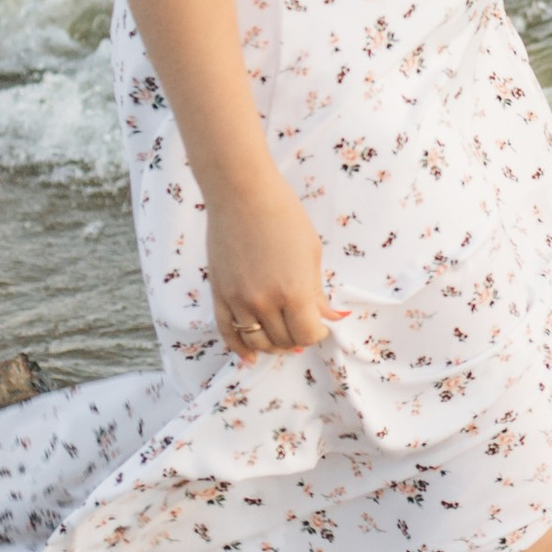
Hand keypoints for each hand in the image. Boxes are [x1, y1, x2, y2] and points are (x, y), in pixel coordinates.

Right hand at [204, 168, 344, 356]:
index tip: (319, 323)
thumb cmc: (284, 217)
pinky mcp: (218, 294)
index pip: (307, 334)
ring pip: (255, 342)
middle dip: (297, 338)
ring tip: (281, 337)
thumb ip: (317, 292)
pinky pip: (227, 332)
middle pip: (283, 340)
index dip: (317, 333)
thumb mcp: (312, 254)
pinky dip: (239, 348)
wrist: (243, 194)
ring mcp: (238, 300)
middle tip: (301, 326)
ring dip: (271, 345)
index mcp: (294, 292)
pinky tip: (249, 356)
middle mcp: (264, 302)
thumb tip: (332, 316)